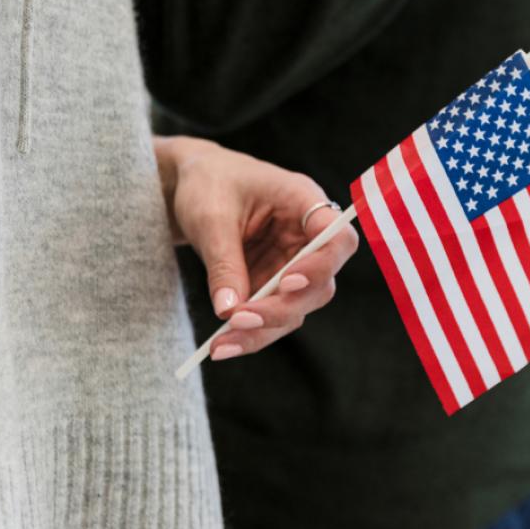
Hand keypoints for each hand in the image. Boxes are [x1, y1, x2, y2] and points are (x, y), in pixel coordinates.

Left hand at [155, 136, 358, 359]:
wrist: (192, 183)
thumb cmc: (208, 183)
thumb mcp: (211, 218)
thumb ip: (224, 262)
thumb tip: (230, 312)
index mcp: (302, 201)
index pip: (337, 238)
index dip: (322, 265)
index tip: (286, 282)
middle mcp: (306, 235)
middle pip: (319, 284)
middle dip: (281, 308)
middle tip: (239, 321)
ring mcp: (292, 262)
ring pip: (296, 308)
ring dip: (263, 330)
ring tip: (222, 344)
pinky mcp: (272, 283)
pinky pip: (272, 315)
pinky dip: (250, 333)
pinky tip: (223, 345)